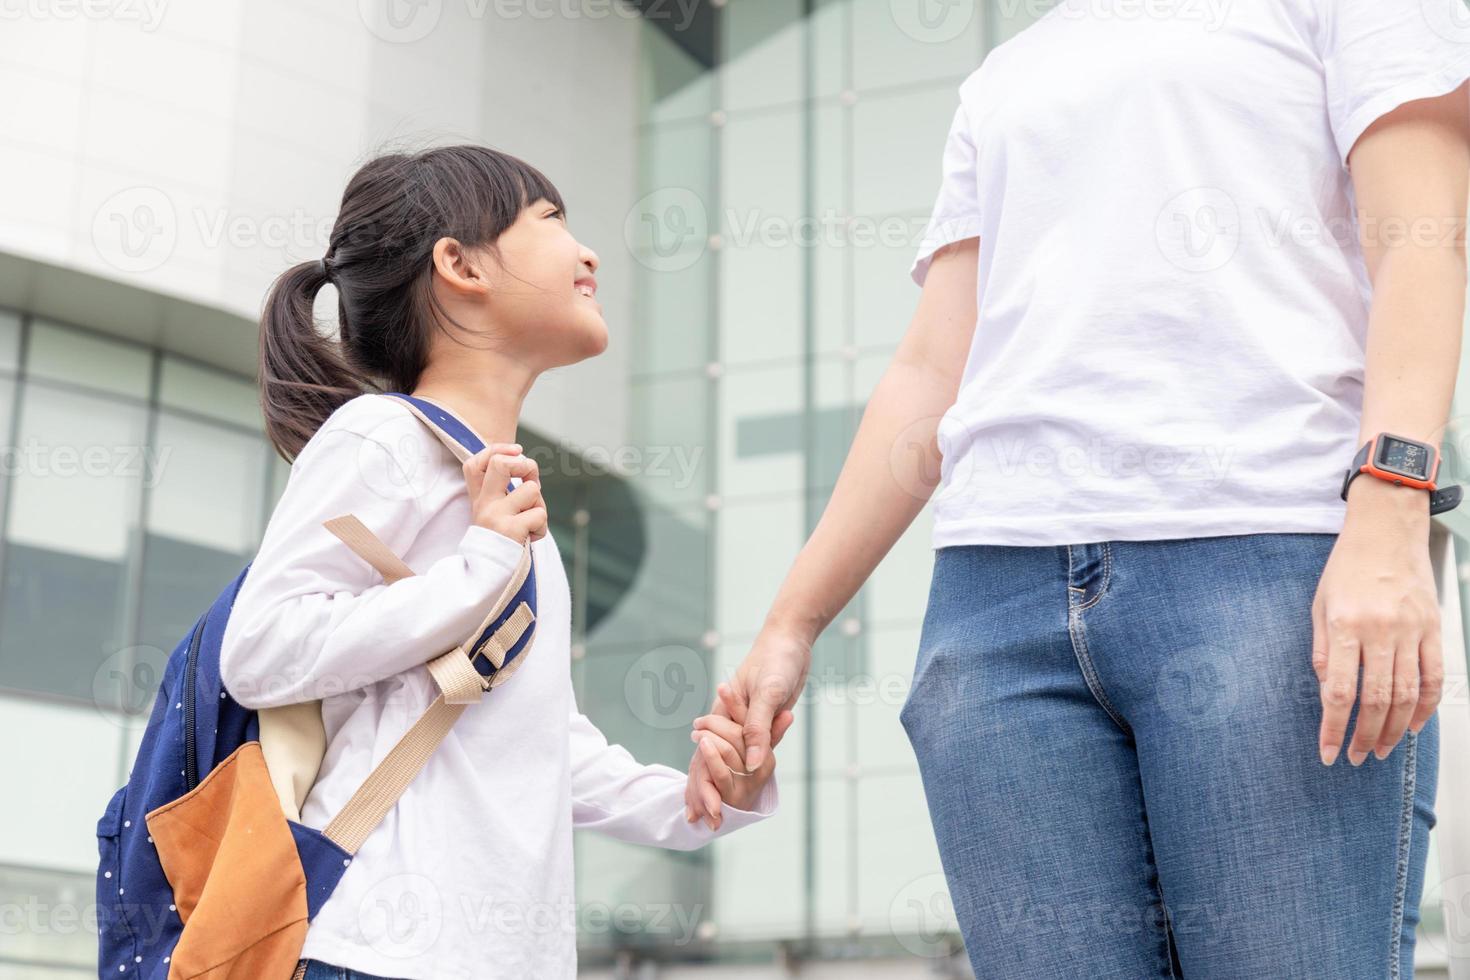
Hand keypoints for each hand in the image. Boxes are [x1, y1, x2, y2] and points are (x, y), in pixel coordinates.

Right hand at [464, 444, 546, 542]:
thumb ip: (505, 489)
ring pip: (531, 490)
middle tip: (530, 479)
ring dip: (539, 505)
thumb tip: (528, 465)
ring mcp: (495, 516)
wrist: (486, 576)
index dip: (497, 449)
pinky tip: (528, 538)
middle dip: (525, 465)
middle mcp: (484, 504)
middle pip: (500, 464)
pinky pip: (539, 515)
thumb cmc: (499, 541)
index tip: (516, 451)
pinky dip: (541, 528)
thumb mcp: (494, 512)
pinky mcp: (510, 530)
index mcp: (478, 497)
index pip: (475, 462)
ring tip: (528, 522)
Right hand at [684, 626, 808, 826]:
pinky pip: (750, 750)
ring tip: (708, 814)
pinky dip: (742, 769)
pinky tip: (736, 785)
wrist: (791, 638)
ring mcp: (744, 721)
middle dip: (705, 791)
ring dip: (719, 783)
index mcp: (724, 712)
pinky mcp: (761, 721)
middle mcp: (729, 720)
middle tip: (700, 823)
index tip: (701, 812)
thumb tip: (752, 766)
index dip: (703, 784)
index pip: (707, 755)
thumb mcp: (770, 693)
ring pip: (728, 759)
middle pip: (711, 761)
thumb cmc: (778, 660)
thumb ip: (759, 729)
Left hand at [1314, 478, 1443, 765]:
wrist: (1387, 530)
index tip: (1328, 753)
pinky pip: (1434, 677)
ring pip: (1407, 695)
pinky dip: (1425, 707)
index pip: (1340, 691)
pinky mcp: (1434, 629)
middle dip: (1364, 736)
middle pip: (1376, 700)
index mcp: (1346, 625)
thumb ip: (1322, 650)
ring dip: (1393, 729)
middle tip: (1356, 757)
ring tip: (1380, 749)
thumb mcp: (1319, 605)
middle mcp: (1381, 631)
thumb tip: (1327, 692)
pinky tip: (1411, 726)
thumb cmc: (1347, 566)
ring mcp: (1412, 631)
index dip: (1334, 728)